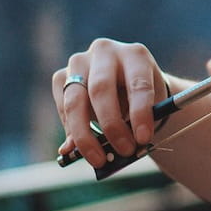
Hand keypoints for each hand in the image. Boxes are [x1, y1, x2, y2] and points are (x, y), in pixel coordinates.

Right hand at [52, 38, 168, 167]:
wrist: (125, 85)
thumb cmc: (141, 99)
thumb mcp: (148, 107)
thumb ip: (133, 125)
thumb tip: (105, 152)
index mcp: (135, 55)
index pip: (138, 84)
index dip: (141, 113)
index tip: (144, 139)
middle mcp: (105, 51)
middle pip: (101, 89)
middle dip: (111, 125)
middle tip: (123, 151)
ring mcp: (80, 61)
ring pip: (75, 100)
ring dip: (84, 134)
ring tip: (99, 159)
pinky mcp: (62, 75)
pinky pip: (62, 106)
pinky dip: (70, 130)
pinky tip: (79, 146)